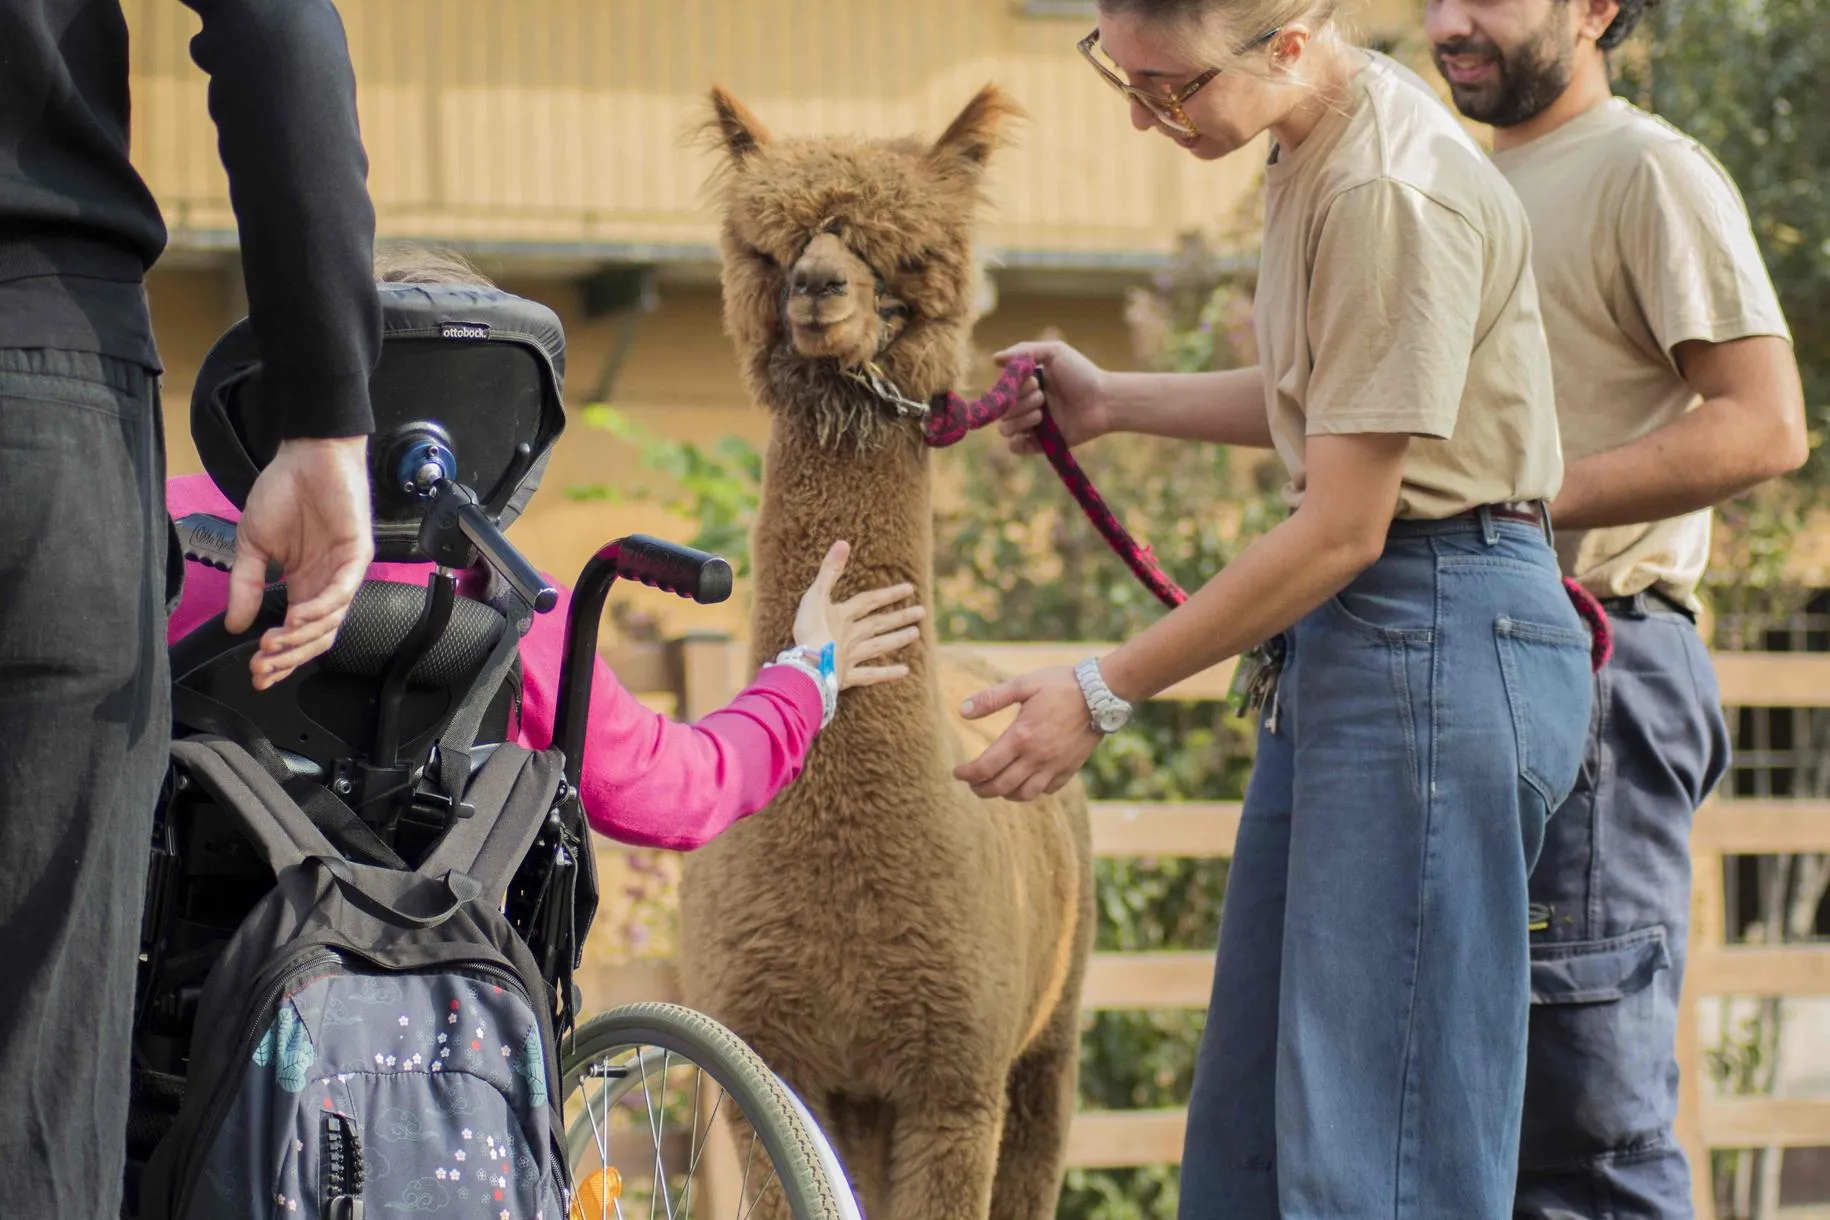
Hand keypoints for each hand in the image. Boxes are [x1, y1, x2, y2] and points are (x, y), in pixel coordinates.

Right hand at [226, 436, 373, 690]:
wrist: (305, 455)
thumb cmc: (283, 494)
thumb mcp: (253, 545)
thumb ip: (246, 585)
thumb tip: (234, 626)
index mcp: (303, 585)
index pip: (296, 634)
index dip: (278, 657)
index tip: (254, 673)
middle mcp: (326, 585)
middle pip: (316, 637)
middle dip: (288, 657)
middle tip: (261, 667)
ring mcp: (344, 572)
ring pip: (331, 621)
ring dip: (300, 638)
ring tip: (273, 645)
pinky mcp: (357, 555)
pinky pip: (343, 591)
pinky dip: (321, 608)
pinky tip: (296, 617)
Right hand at [792, 540, 924, 690]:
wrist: (806, 664)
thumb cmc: (808, 629)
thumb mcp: (815, 595)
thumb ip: (829, 571)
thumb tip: (843, 542)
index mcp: (844, 615)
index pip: (870, 601)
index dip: (889, 594)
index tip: (909, 589)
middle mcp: (852, 635)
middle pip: (879, 624)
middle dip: (899, 617)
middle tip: (922, 612)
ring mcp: (851, 656)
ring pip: (879, 646)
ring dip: (896, 640)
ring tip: (915, 634)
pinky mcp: (847, 676)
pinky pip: (870, 675)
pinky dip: (887, 674)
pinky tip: (904, 672)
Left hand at [953, 665, 1100, 800]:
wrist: (1102, 694)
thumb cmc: (1060, 685)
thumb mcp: (1023, 685)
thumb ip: (991, 699)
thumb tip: (961, 711)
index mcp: (1021, 737)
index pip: (985, 767)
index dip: (967, 774)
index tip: (957, 773)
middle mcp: (1037, 757)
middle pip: (1001, 787)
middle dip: (981, 789)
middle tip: (971, 784)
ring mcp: (1055, 766)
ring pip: (1024, 795)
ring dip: (1004, 794)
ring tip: (994, 787)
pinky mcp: (1069, 770)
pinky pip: (1046, 791)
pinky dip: (1030, 792)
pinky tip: (1024, 783)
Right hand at [991, 340, 1111, 455]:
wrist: (1104, 400)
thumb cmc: (1082, 374)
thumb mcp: (1055, 352)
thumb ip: (1024, 351)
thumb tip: (994, 358)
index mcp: (1027, 384)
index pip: (1002, 389)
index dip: (1011, 386)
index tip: (1034, 380)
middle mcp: (1027, 404)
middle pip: (1002, 409)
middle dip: (1020, 401)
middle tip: (1043, 395)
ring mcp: (1033, 425)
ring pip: (1005, 428)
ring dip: (1020, 418)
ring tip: (1042, 413)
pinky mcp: (1041, 444)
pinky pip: (1015, 447)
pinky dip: (1017, 441)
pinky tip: (1034, 429)